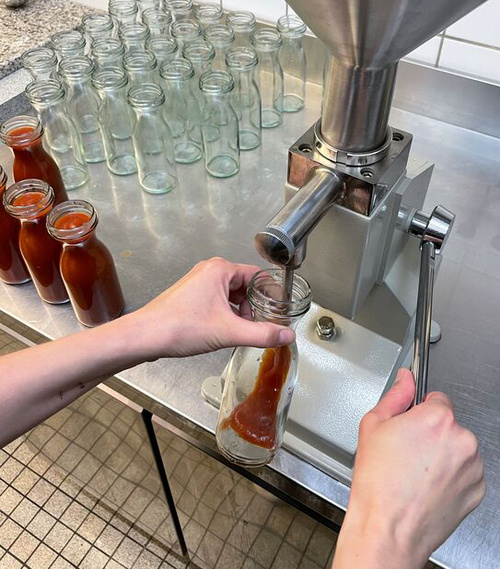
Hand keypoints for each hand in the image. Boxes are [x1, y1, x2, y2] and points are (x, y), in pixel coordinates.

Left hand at [130, 257, 294, 358]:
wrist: (145, 337)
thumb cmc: (179, 327)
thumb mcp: (229, 332)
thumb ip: (262, 334)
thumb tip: (286, 335)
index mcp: (220, 269)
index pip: (257, 275)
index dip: (272, 294)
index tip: (280, 309)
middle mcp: (209, 271)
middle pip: (245, 285)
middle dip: (255, 306)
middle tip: (263, 324)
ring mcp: (198, 283)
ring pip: (231, 294)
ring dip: (241, 312)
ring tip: (244, 330)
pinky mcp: (191, 296)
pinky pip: (218, 301)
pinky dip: (227, 314)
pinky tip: (226, 330)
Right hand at [333, 369, 484, 568]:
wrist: (388, 528)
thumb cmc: (378, 482)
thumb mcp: (373, 426)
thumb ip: (395, 396)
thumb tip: (405, 379)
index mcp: (437, 418)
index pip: (436, 398)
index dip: (418, 411)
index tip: (408, 425)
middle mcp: (462, 439)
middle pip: (448, 423)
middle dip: (430, 433)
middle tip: (405, 452)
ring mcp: (473, 467)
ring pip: (458, 448)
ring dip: (442, 454)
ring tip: (415, 472)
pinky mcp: (477, 490)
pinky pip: (465, 472)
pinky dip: (450, 476)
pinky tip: (426, 486)